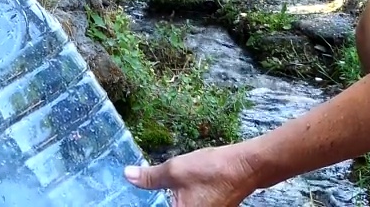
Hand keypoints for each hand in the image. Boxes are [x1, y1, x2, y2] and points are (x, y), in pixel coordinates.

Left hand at [124, 145, 261, 206]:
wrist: (246, 167)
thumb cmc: (212, 170)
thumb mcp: (175, 171)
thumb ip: (150, 177)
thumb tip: (128, 176)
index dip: (143, 204)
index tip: (124, 199)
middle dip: (153, 201)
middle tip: (136, 194)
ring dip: (163, 200)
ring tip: (149, 194)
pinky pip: (185, 206)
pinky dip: (176, 200)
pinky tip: (168, 192)